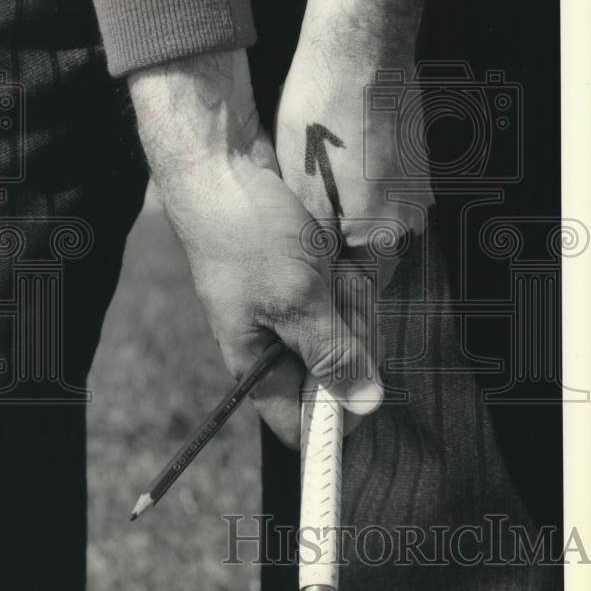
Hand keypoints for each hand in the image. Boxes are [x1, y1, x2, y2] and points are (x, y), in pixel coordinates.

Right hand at [128, 49, 382, 446]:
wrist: (223, 168)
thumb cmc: (247, 236)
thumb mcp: (297, 299)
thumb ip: (332, 353)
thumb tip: (365, 406)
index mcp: (255, 363)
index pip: (297, 422)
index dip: (333, 421)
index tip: (368, 395)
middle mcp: (271, 340)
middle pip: (332, 369)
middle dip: (348, 334)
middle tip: (336, 294)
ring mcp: (287, 305)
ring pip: (342, 326)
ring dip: (348, 296)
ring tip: (329, 262)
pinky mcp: (301, 276)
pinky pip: (339, 291)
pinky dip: (344, 273)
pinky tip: (333, 249)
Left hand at [276, 0, 433, 295]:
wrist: (363, 43)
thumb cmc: (324, 115)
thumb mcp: (303, 191)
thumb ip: (316, 249)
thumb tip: (318, 291)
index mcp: (385, 239)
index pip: (354, 296)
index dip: (319, 295)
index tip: (288, 285)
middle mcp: (410, 222)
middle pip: (363, 264)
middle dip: (326, 262)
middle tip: (284, 247)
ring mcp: (415, 192)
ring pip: (368, 230)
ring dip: (335, 228)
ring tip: (298, 208)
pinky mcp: (411, 166)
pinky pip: (377, 201)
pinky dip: (348, 199)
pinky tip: (321, 176)